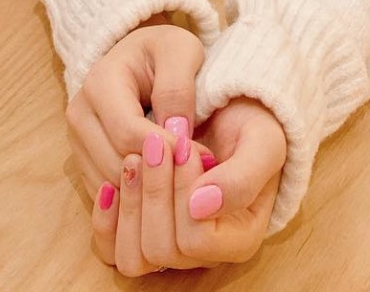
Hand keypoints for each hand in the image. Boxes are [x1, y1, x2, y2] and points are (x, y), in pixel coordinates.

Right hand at [66, 23, 204, 196]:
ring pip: (111, 185)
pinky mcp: (84, 161)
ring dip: (150, 192)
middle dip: (160, 176)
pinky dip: (137, 199)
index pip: (128, 133)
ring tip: (187, 184)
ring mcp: (77, 141)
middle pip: (116, 165)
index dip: (168, 150)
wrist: (140, 55)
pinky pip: (108, 195)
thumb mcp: (180, 52)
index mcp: (99, 83)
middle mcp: (80, 114)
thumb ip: (178, 89)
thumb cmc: (164, 51)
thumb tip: (176, 135)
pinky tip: (167, 189)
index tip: (205, 158)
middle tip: (200, 178)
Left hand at [91, 96, 286, 275]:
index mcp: (239, 238)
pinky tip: (111, 182)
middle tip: (155, 142)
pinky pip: (111, 249)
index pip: (196, 240)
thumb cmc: (250, 126)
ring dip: (131, 202)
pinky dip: (106, 218)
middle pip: (161, 250)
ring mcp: (172, 244)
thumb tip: (200, 206)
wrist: (229, 112)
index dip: (184, 191)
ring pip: (133, 257)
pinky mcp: (144, 231)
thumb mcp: (263, 142)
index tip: (183, 145)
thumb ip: (242, 177)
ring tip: (135, 158)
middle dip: (154, 192)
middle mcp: (204, 253)